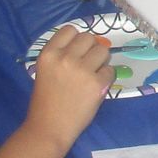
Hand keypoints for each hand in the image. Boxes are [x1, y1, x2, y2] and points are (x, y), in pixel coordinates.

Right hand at [22, 28, 113, 149]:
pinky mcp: (96, 83)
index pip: (70, 30)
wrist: (49, 128)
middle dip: (91, 49)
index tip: (77, 51)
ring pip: (103, 50)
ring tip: (93, 75)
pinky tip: (96, 88)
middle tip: (87, 65)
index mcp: (48, 54)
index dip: (76, 39)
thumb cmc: (46, 101)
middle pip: (89, 38)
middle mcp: (65, 58)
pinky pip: (110, 70)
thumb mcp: (46, 71)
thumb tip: (88, 44)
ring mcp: (81, 70)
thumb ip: (62, 56)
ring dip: (101, 61)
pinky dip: (106, 78)